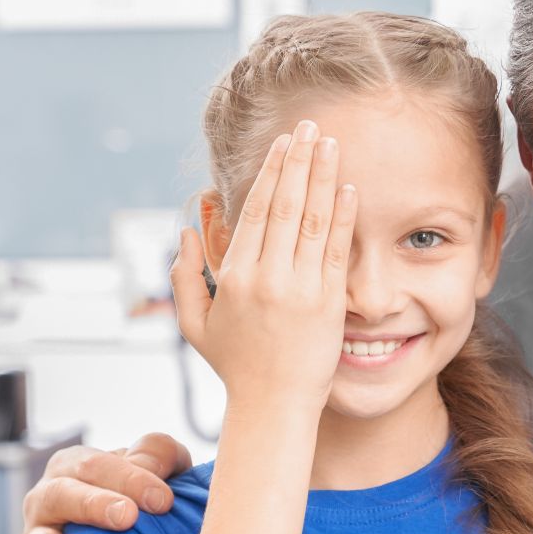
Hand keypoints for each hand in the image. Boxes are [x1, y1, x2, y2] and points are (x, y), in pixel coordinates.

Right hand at [22, 433, 190, 533]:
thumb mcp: (158, 466)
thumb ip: (156, 453)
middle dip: (93, 505)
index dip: (129, 479)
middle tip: (128, 517)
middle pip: (60, 496)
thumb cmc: (143, 492)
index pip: (94, 466)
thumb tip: (149, 467)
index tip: (164, 500)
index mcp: (73, 466)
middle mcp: (46, 500)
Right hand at [171, 121, 356, 409]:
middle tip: (310, 127)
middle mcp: (268, 278)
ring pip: (313, 221)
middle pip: (286, 205)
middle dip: (299, 162)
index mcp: (235, 277)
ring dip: (324, 178)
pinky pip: (337, 251)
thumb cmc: (235, 365)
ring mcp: (302, 290)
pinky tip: (349, 188)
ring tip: (331, 144)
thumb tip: (184, 231)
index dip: (271, 173)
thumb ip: (183, 277)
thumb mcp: (195, 324)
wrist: (274, 406)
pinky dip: (343, 217)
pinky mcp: (330, 304)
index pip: (255, 211)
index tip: (283, 143)